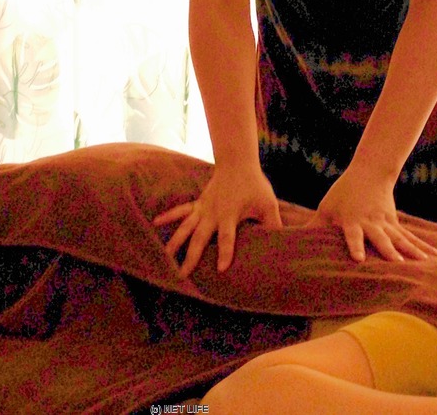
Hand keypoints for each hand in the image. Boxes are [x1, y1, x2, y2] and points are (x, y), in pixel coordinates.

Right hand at [153, 163, 281, 276]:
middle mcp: (212, 213)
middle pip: (200, 237)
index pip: (228, 237)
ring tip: (165, 257)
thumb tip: (282, 243)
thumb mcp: (268, 204)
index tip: (221, 269)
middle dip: (191, 256)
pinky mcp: (198, 203)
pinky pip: (181, 211)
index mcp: (230, 215)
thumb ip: (273, 224)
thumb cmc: (255, 184)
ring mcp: (202, 208)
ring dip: (175, 241)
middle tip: (183, 274)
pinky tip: (155, 223)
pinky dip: (168, 216)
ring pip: (186, 227)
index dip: (226, 252)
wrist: (237, 162)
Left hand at [309, 164, 436, 262]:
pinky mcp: (397, 225)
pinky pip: (412, 239)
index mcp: (353, 220)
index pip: (353, 234)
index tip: (359, 259)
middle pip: (381, 238)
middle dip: (389, 251)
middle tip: (397, 264)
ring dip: (413, 252)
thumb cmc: (342, 194)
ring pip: (401, 239)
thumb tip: (292, 243)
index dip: (356, 245)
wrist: (370, 172)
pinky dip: (426, 249)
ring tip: (426, 265)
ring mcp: (387, 223)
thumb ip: (314, 227)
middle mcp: (372, 222)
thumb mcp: (326, 208)